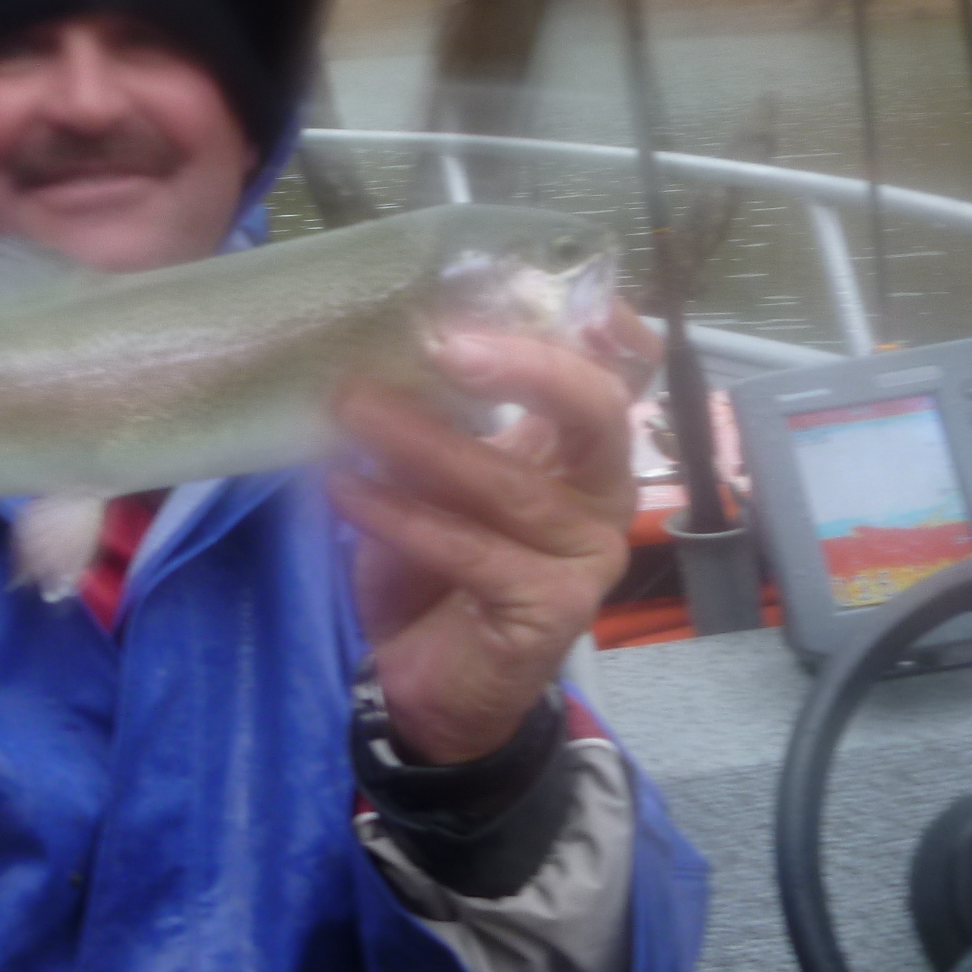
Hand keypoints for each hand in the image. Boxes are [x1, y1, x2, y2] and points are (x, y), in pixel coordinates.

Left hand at [326, 303, 658, 765]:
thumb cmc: (429, 568)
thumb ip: (432, 417)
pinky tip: (346, 489)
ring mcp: (583, 555)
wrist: (428, 686)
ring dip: (423, 442)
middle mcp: (599, 495)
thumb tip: (374, 346)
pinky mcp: (551, 609)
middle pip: (597, 410)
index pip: (624, 373)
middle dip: (526, 367)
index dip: (607, 328)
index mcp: (576, 449)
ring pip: (513, 484)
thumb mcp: (429, 479)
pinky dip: (401, 515)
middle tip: (441, 342)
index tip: (546, 285)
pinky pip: (472, 550)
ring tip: (350, 408)